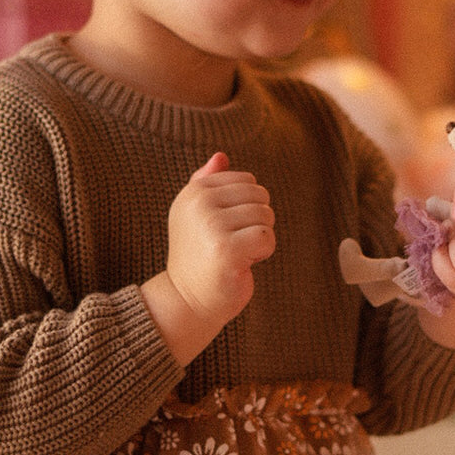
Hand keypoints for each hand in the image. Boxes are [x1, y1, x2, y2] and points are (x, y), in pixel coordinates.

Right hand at [141, 152, 274, 364]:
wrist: (188, 299)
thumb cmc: (199, 255)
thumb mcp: (195, 214)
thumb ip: (206, 182)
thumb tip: (221, 156)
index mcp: (194, 190)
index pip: (247, 181)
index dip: (247, 206)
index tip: (226, 227)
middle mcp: (199, 203)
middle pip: (260, 196)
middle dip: (256, 222)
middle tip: (233, 243)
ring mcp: (211, 226)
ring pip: (266, 217)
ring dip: (259, 239)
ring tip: (236, 253)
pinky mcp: (226, 250)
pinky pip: (267, 238)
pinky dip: (263, 253)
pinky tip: (244, 263)